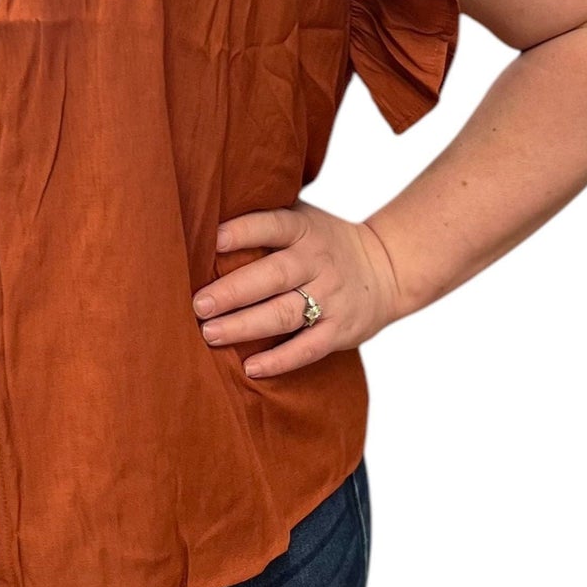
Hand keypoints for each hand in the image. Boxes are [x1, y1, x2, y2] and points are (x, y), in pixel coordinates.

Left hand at [190, 202, 402, 379]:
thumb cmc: (324, 244)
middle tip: (199, 305)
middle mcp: (317, 262)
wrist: (387, 269)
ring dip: (245, 326)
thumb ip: (266, 220)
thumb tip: (205, 218)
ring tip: (210, 334)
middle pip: (272, 276)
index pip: (273, 226)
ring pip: (284, 314)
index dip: (244, 232)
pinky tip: (250, 367)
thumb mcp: (304, 220)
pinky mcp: (340, 329)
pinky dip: (279, 360)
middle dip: (233, 291)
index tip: (213, 241)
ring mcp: (330, 297)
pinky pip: (307, 348)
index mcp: (304, 229)